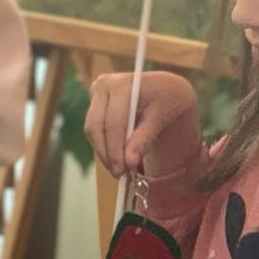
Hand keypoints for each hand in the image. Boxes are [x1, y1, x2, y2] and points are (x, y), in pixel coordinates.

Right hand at [85, 71, 199, 178]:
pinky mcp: (94, 102)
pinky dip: (104, 145)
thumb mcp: (159, 120)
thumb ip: (143, 140)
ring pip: (92, 130)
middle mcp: (104, 84)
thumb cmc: (166, 101)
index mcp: (122, 84)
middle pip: (96, 126)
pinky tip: (115, 157)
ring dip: (103, 151)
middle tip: (118, 174)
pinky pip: (94, 129)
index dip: (115, 149)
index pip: (114, 122)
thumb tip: (129, 162)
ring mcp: (96, 93)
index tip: (121, 171)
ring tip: (118, 169)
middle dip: (106, 153)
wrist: (163, 88)